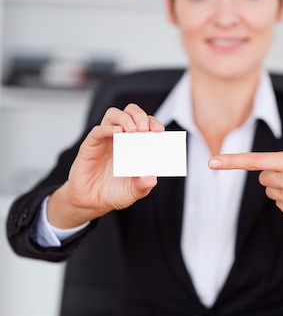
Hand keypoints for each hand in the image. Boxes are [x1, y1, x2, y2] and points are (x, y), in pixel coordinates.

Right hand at [47, 104, 163, 228]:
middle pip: (130, 112)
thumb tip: (152, 178)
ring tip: (132, 130)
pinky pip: (97, 131)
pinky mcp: (90, 146)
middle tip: (144, 128)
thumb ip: (142, 186)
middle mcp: (120, 138)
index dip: (153, 123)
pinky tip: (116, 133)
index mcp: (135, 145)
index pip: (145, 124)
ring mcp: (105, 140)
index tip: (159, 131)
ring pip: (113, 115)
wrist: (91, 202)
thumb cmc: (114, 193)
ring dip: (124, 118)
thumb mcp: (132, 192)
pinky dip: (107, 128)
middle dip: (140, 116)